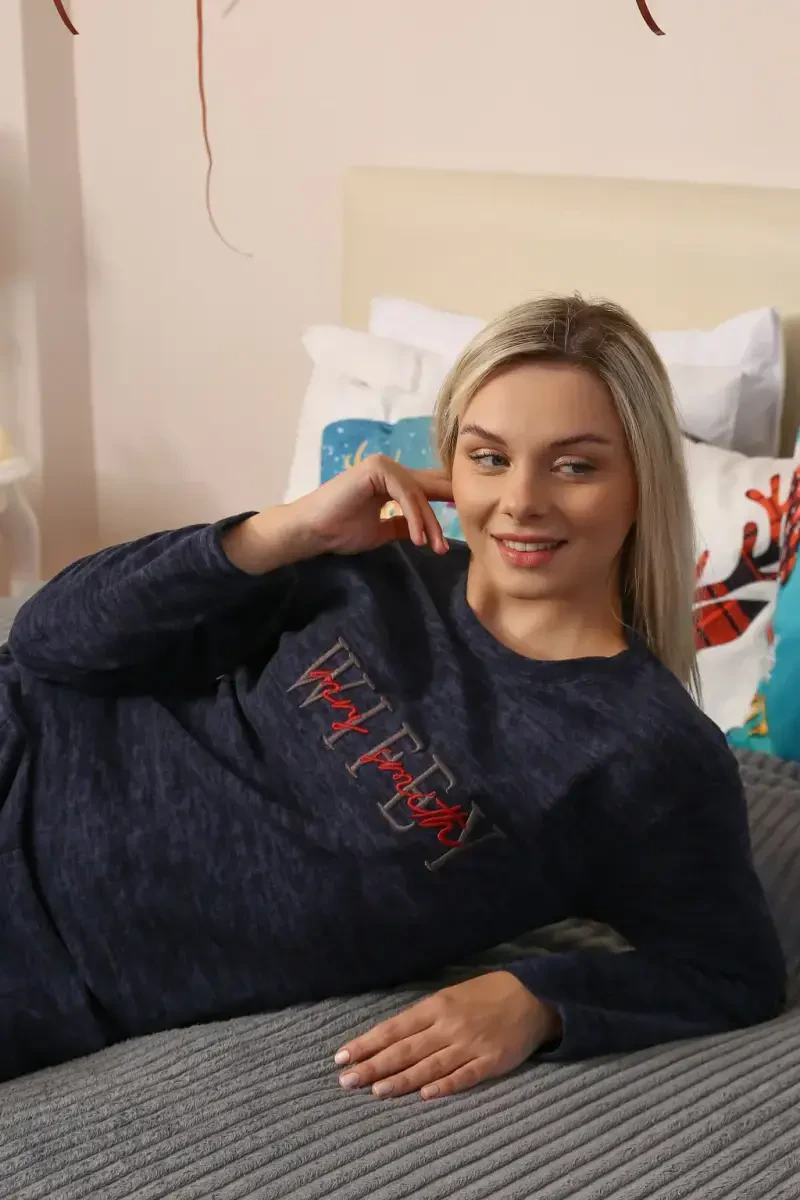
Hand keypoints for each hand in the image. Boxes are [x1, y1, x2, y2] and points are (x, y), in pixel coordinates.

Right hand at [291, 455, 453, 557]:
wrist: (312, 531)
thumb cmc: (340, 531)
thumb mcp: (381, 530)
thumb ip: (402, 524)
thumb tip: (425, 530)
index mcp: (391, 482)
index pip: (426, 487)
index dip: (447, 499)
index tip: (469, 518)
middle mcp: (389, 469)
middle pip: (429, 486)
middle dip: (449, 507)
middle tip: (472, 527)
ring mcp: (383, 466)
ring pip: (418, 494)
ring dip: (429, 522)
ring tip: (435, 547)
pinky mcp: (377, 468)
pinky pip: (405, 494)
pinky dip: (414, 517)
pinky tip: (418, 538)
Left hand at [334, 972, 561, 1100]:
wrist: (531, 996)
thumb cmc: (485, 995)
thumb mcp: (450, 996)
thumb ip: (423, 1019)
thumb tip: (388, 1039)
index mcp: (436, 1006)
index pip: (393, 1029)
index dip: (366, 1044)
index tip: (342, 1057)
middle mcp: (448, 1025)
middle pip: (405, 1050)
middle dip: (373, 1066)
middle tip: (347, 1081)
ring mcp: (470, 1044)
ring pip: (429, 1065)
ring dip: (401, 1080)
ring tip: (376, 1092)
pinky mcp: (491, 1061)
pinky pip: (465, 1076)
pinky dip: (445, 1085)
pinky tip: (426, 1095)